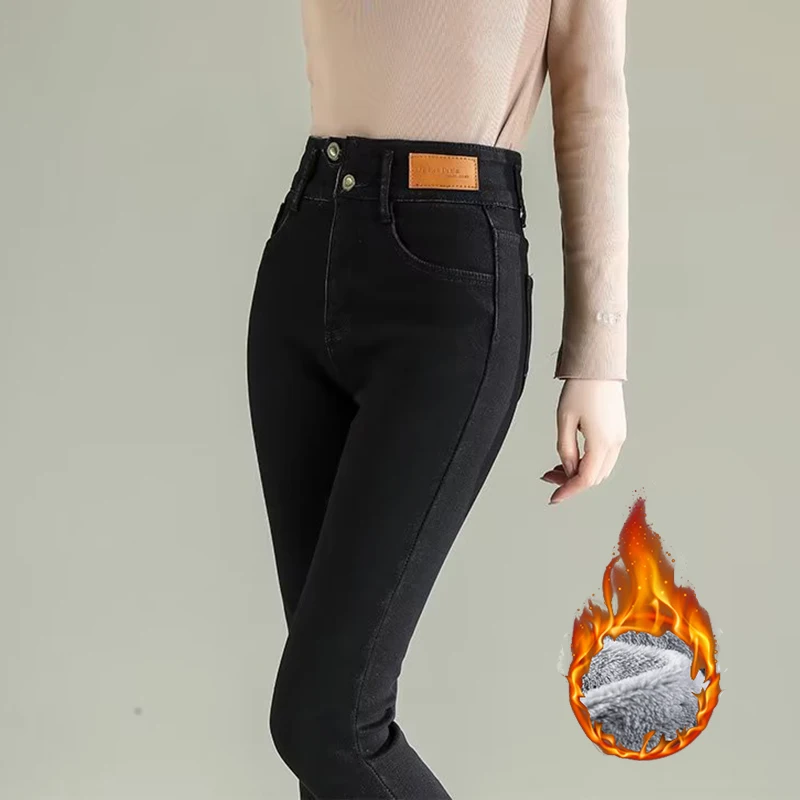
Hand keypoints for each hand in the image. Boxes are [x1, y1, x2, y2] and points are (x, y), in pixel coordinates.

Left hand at [540, 378, 626, 504]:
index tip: (554, 498)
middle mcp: (614, 443)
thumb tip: (567, 470)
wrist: (598, 368)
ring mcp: (618, 438)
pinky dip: (587, 463)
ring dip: (579, 473)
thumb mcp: (564, 420)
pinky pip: (603, 457)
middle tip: (548, 477)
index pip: (585, 479)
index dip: (568, 491)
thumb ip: (565, 449)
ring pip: (600, 469)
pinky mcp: (617, 432)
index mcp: (601, 442)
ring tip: (555, 467)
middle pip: (594, 477)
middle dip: (571, 482)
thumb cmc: (581, 389)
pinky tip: (571, 457)